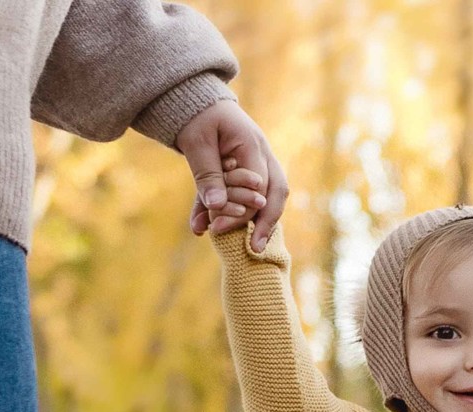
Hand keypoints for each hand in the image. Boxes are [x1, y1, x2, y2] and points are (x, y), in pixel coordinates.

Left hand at [178, 101, 289, 251]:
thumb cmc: (196, 116)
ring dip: (261, 222)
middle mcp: (263, 155)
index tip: (218, 228)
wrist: (196, 101)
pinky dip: (237, 211)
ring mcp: (259, 163)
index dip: (241, 210)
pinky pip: (249, 195)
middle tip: (254, 248)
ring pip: (271, 196)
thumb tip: (217, 206)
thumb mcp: (196, 142)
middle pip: (276, 193)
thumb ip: (207, 173)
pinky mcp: (248, 171)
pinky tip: (215, 226)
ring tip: (252, 247)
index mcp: (252, 144)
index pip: (257, 186)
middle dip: (267, 223)